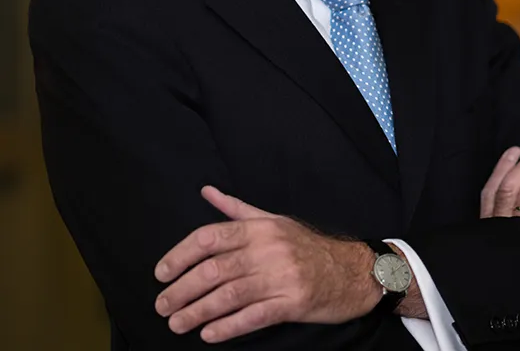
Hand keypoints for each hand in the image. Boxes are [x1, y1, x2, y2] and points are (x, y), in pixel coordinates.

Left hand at [154, 186, 380, 342]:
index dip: (181, 254)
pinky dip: (228, 326)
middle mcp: (268, 248)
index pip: (211, 236)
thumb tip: (206, 191)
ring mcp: (281, 276)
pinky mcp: (293, 302)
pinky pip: (254, 316)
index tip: (161, 272)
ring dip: (198, 311)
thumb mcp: (273, 220)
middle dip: (183, 289)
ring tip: (177, 323)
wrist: (351, 269)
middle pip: (215, 268)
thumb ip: (236, 209)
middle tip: (162, 305)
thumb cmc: (306, 246)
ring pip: (230, 294)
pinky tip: (209, 334)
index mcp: (260, 227)